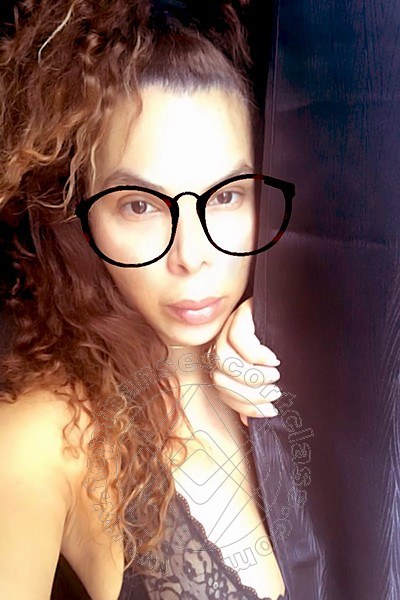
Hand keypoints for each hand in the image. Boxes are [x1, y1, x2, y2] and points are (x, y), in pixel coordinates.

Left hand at [205, 297, 281, 425]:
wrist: (293, 308)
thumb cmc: (284, 345)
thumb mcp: (268, 374)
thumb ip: (253, 393)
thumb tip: (247, 420)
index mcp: (224, 363)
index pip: (222, 391)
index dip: (244, 405)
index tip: (270, 410)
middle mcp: (220, 345)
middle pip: (220, 378)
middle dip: (250, 393)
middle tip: (275, 392)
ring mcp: (227, 328)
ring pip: (224, 361)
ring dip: (252, 375)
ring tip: (274, 375)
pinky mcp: (238, 314)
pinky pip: (237, 338)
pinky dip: (255, 354)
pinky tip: (272, 358)